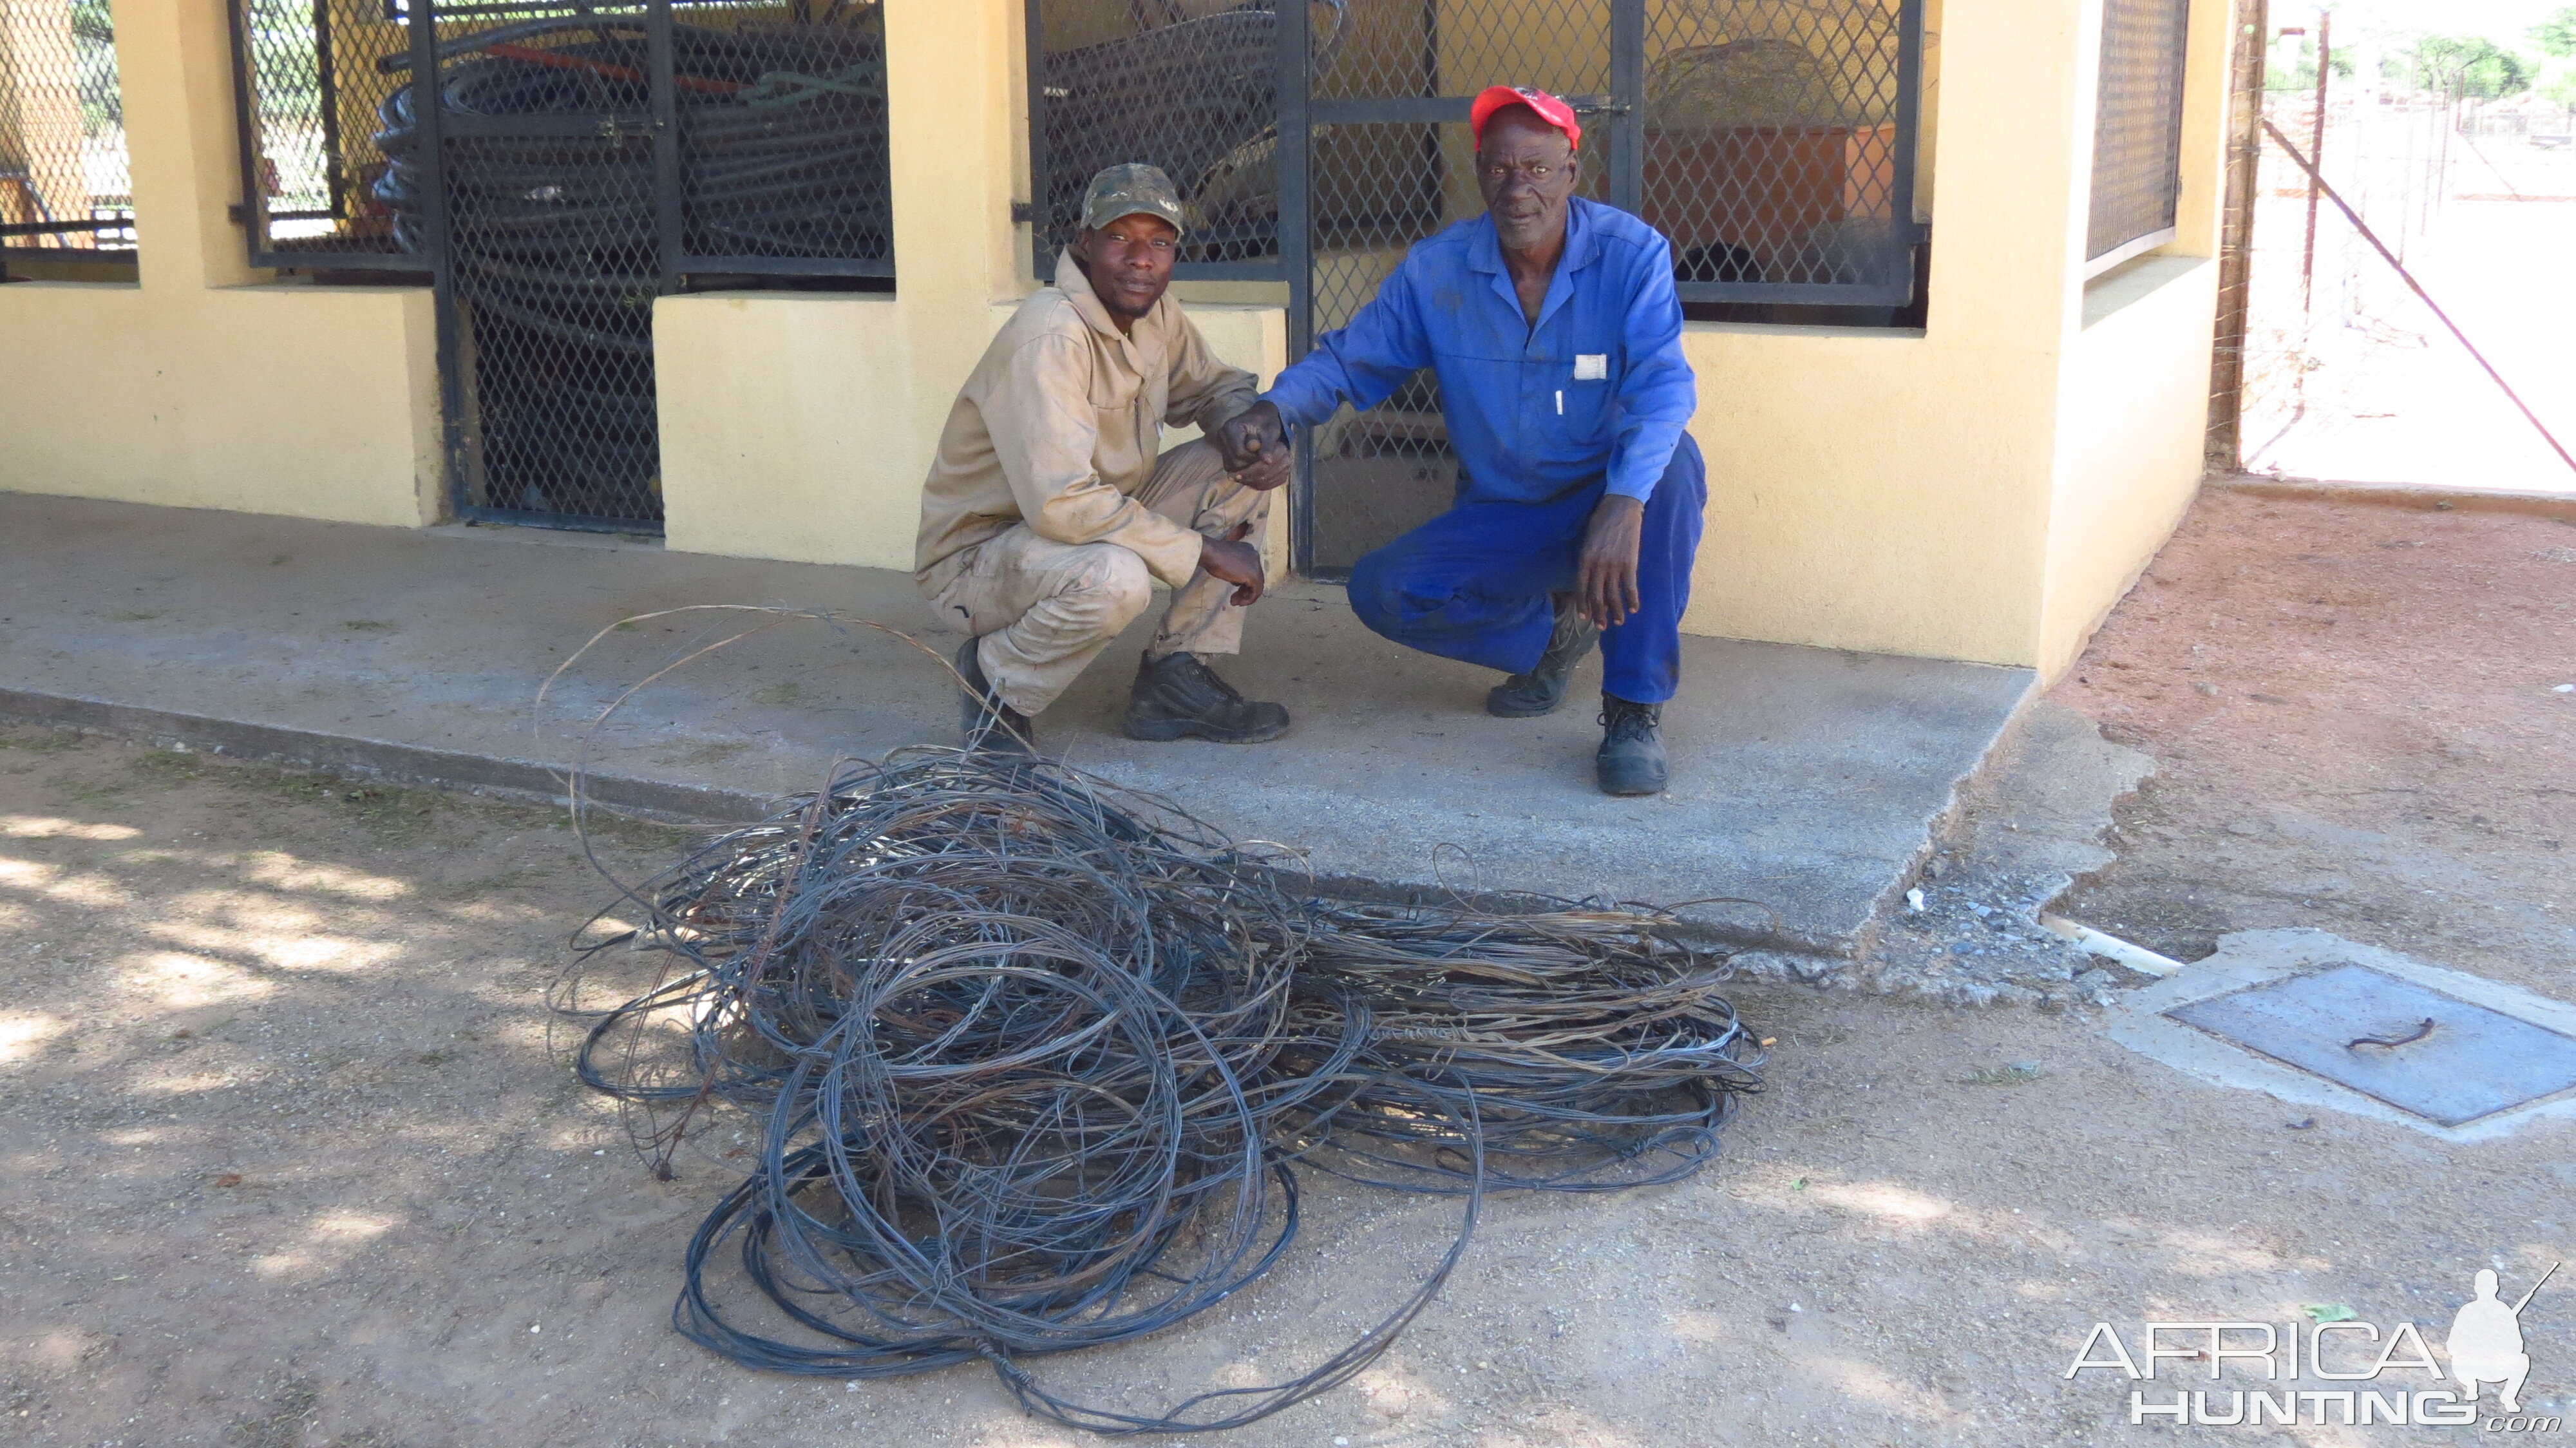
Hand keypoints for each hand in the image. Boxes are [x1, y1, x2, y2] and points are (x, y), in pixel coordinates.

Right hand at [1199, 523, 1266, 606]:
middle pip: (1255, 579)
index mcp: (1249, 551)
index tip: (1234, 591)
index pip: (1251, 571)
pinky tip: (1239, 603)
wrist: (1210, 553)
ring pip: (1257, 586)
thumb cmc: (1212, 556)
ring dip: (1246, 597)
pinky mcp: (1253, 575)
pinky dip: (1249, 599)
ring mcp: (1255, 565)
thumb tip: (1237, 582)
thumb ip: (1234, 570)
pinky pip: (1256, 591)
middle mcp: (1255, 556)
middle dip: (1245, 591)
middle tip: (1234, 599)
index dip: (1244, 583)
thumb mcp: (1226, 562)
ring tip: (1235, 603)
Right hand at [1215, 401, 1290, 490]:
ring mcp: (1220, 441)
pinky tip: (1249, 457)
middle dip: (1249, 462)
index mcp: (1231, 427)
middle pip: (1234, 461)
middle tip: (1260, 454)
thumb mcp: (1270, 433)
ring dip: (1245, 465)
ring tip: (1255, 455)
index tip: (1263, 452)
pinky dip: (1240, 465)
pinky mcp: (1222, 448)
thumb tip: (1267, 462)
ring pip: (1230, 465)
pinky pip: (1229, 465)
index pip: (1239, 452)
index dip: (1253, 457)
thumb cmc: (1267, 422)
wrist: (1261, 416)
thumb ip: (1267, 447)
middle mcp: (1222, 434)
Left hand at [1575, 495, 1644, 627]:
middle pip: (1597, 596)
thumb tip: (1589, 576)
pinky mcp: (1630, 563)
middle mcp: (1598, 565)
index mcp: (1584, 559)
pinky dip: (1632, 600)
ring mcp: (1614, 565)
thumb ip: (1587, 558)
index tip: (1584, 617)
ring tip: (1618, 622)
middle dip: (1599, 614)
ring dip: (1615, 611)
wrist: (1621, 506)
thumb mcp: (1587, 539)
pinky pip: (1630, 587)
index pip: (1581, 588)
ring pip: (1613, 595)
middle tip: (1601, 626)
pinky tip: (1634, 609)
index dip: (1583, 605)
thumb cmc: (1601, 519)